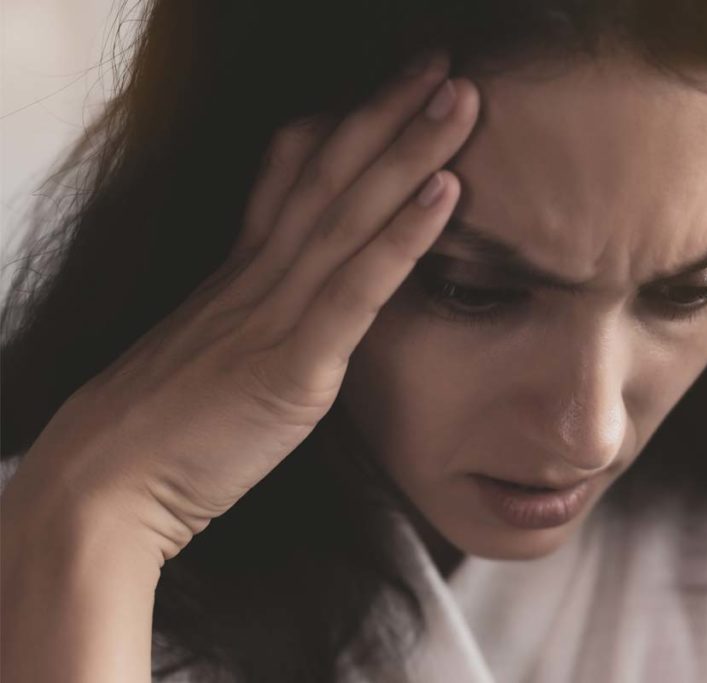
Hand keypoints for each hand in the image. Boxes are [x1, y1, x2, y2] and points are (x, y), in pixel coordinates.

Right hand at [8, 50, 478, 563]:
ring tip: (460, 96)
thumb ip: (255, 322)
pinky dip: (403, 235)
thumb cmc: (159, 431)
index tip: (391, 91)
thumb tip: (297, 312)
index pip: (293, 179)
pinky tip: (446, 189)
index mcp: (240, 274)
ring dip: (410, 148)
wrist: (102, 487)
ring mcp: (276, 313)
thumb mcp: (212, 355)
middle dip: (388, 112)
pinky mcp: (293, 365)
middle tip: (441, 63)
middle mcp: (259, 276)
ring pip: (349, 212)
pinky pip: (356, 288)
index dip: (345, 128)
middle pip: (330, 174)